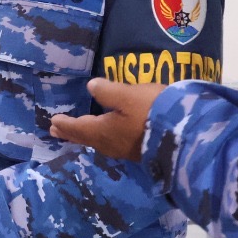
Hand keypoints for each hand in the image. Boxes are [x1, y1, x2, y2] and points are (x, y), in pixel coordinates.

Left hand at [49, 78, 165, 161]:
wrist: (185, 136)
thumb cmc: (152, 111)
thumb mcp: (128, 95)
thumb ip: (108, 91)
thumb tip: (91, 87)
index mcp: (102, 131)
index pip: (78, 126)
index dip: (66, 123)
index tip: (52, 122)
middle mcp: (109, 144)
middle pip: (86, 137)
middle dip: (71, 132)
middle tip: (56, 132)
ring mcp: (124, 150)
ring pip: (98, 142)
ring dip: (85, 135)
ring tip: (78, 132)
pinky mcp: (138, 150)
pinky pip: (111, 144)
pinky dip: (101, 138)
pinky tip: (106, 135)